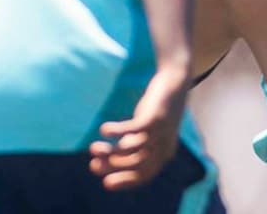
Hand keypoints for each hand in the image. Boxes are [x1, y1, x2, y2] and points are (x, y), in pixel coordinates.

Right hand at [89, 67, 188, 190]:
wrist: (174, 83)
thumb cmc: (157, 111)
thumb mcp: (147, 133)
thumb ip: (133, 146)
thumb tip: (109, 161)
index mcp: (164, 154)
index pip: (145, 176)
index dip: (125, 181)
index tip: (105, 183)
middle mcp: (164, 145)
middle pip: (135, 164)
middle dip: (112, 166)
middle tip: (92, 163)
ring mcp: (160, 131)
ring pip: (131, 149)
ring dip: (109, 151)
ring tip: (93, 148)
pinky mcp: (154, 116)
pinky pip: (131, 129)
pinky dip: (115, 131)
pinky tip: (103, 129)